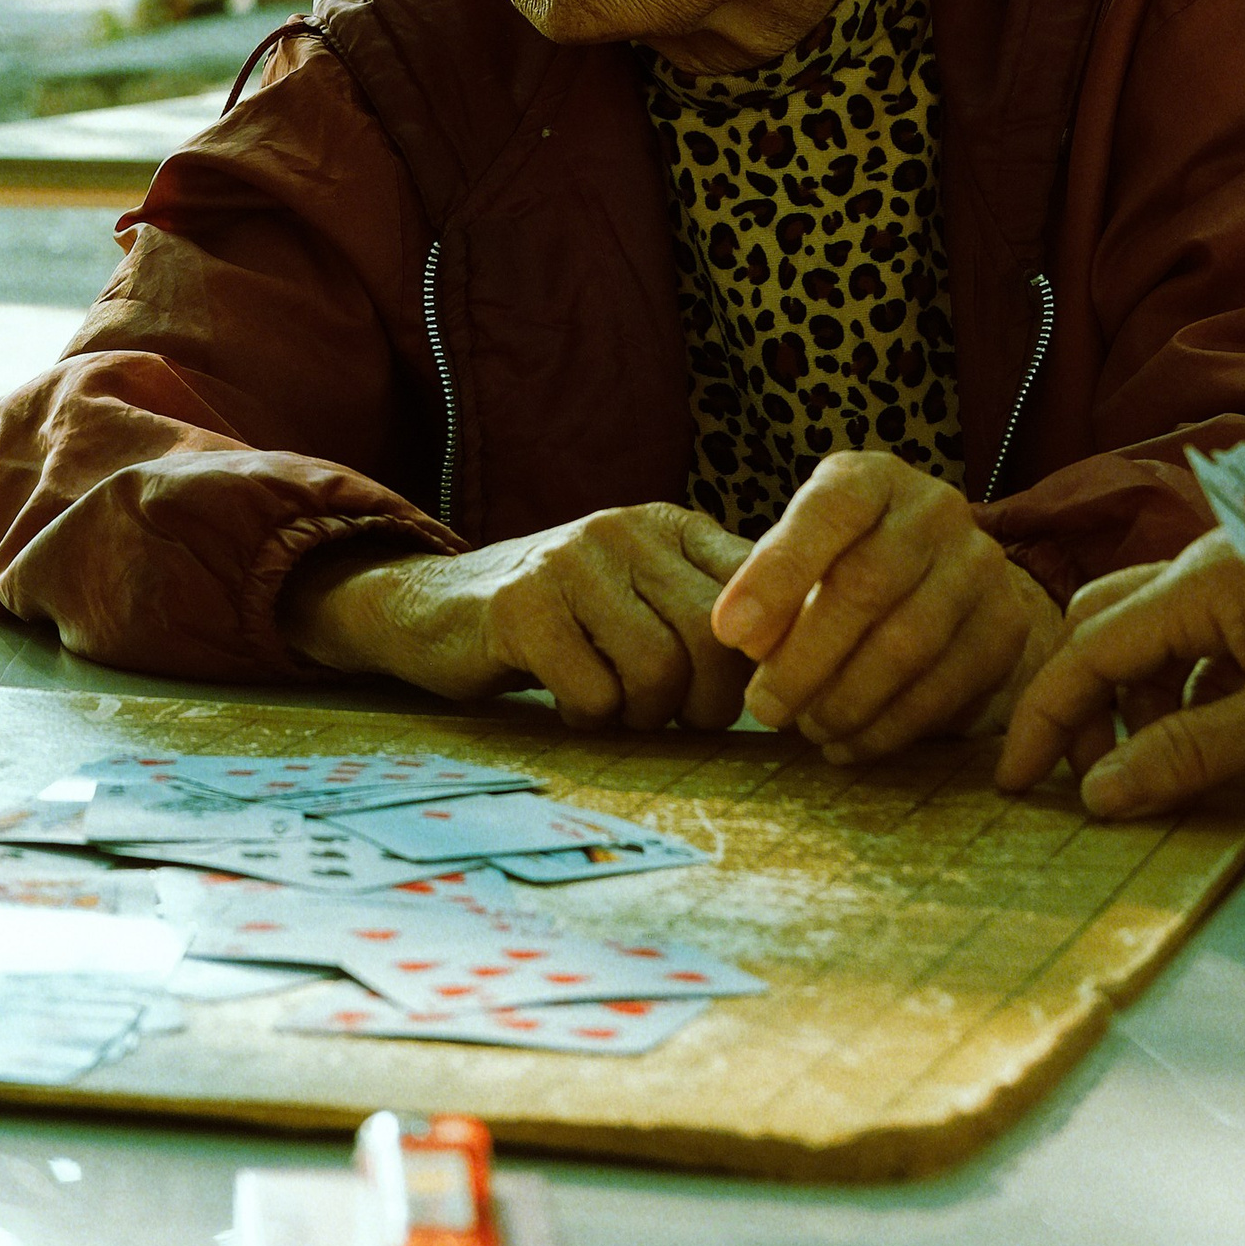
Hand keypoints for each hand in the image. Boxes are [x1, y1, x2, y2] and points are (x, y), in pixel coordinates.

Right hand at [282, 505, 754, 732]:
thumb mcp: (644, 596)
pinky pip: (594, 692)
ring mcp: (570, 561)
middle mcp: (625, 529)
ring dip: (643, 715)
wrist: (435, 610)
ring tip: (617, 708)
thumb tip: (809, 665)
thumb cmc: (564, 622)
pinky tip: (567, 701)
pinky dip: (588, 716)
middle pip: (714, 637)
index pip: (760, 585)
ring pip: (658, 669)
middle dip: (708, 702)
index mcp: (670, 525)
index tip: (756, 698)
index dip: (768, 657)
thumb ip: (713, 613)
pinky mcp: (521, 606)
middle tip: (679, 719)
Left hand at [707, 451, 1061, 761]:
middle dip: (804, 659)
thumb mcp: (807, 552)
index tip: (729, 633)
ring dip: (846, 701)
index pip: (827, 512)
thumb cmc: (851, 562)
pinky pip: (943, 688)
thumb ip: (771, 583)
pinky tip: (848, 744)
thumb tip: (744, 638)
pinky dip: (887, 727)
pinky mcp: (1005, 626)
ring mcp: (979, 566)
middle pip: (867, 587)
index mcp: (873, 478)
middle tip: (765, 707)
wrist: (950, 580)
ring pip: (907, 645)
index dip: (774, 574)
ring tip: (806, 728)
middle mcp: (935, 510)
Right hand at [994, 533, 1244, 816]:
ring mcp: (1237, 585)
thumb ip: (1190, 753)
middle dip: (1083, 705)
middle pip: (1103, 627)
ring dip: (1135, 707)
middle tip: (1089, 779)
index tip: (1015, 778)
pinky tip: (1206, 747)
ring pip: (1149, 642)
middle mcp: (1208, 569)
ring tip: (1158, 773)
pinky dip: (1182, 701)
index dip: (1046, 715)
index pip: (1092, 645)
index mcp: (1205, 580)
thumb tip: (1098, 795)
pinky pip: (1195, 651)